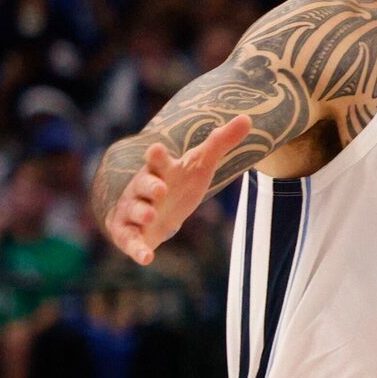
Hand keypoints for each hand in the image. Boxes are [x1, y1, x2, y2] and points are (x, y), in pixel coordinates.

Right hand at [105, 114, 253, 265]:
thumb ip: (220, 142)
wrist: (155, 210)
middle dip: (150, 186)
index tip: (157, 149)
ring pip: (134, 210)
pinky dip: (136, 249)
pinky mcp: (129, 233)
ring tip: (151, 216)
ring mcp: (133, 210)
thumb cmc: (178, 184)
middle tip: (160, 190)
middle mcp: (142, 188)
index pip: (157, 160)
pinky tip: (146, 259)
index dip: (157, 156)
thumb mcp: (201, 164)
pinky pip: (130, 241)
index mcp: (159, 170)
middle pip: (143, 184)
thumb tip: (247, 118)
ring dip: (141, 213)